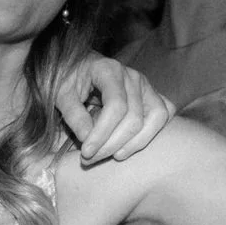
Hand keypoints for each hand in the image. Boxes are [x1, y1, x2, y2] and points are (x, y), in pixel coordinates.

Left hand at [56, 53, 173, 162]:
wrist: (78, 65)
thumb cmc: (69, 78)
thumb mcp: (62, 94)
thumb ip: (74, 115)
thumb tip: (87, 139)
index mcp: (109, 70)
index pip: (116, 106)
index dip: (102, 133)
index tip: (86, 152)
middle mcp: (133, 76)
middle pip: (134, 118)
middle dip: (112, 144)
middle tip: (90, 159)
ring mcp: (146, 85)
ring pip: (156, 118)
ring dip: (135, 143)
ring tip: (114, 155)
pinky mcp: (151, 95)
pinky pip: (164, 115)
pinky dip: (152, 132)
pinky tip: (132, 145)